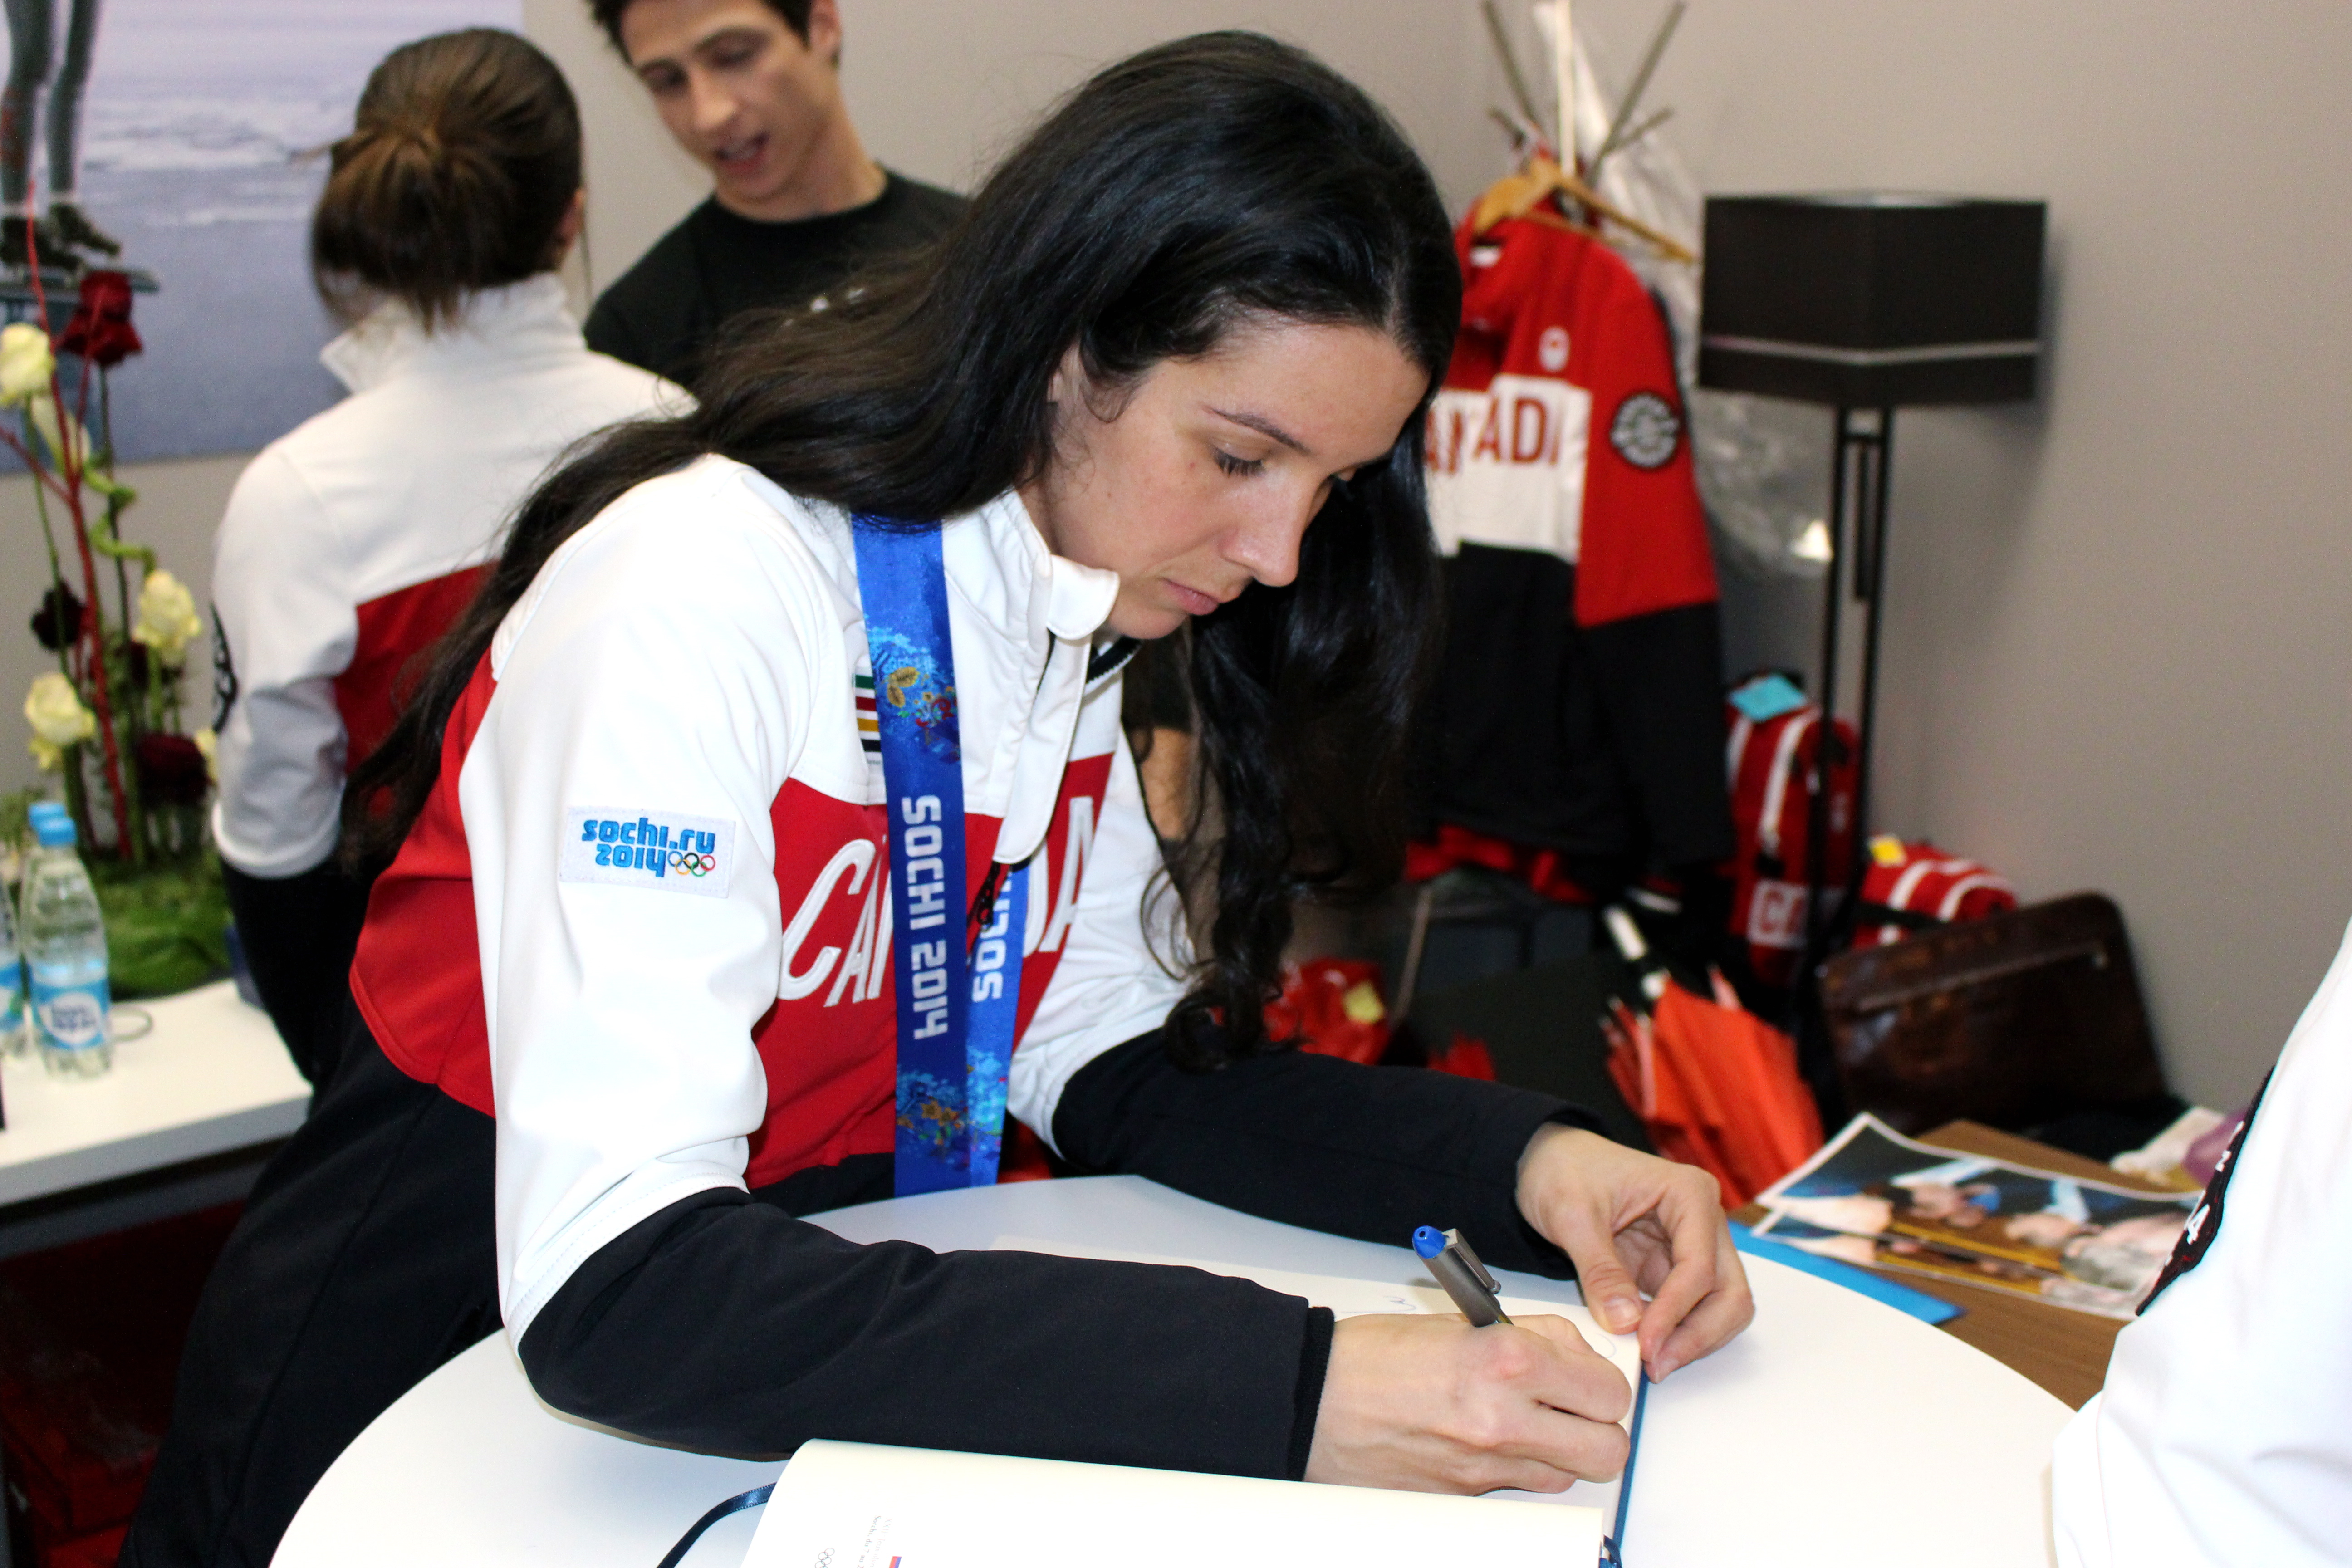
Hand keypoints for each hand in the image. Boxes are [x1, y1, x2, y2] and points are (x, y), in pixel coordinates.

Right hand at [1304, 1311, 1630, 1492]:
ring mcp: (1485, 1466)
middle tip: (1579, 1408)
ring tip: (1528, 1420)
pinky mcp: (1466, 1497)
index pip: (1608, 1391)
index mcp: (1506, 1361)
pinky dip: (1518, 1467)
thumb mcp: (1465, 1321)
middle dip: (1601, 1429)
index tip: (1592, 1377)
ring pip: (1568, 1476)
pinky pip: (1519, 1489)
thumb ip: (1533, 1336)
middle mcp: (1503, 1419)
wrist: (1315, 1399)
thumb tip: (1578, 1354)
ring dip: (1561, 1451)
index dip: (1606, 1384)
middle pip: (1607, 1451)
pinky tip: (1490, 1439)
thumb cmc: (1375, 1355)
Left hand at [1515, 1124, 1753, 1378]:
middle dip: (1698, 1335)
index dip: (1676, 1313)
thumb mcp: (1572, 1215)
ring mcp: (1692, 1247)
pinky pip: (1690, 1311)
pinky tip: (1647, 1349)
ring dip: (1692, 1340)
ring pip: (1719, 1308)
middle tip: (1657, 1365)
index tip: (1646, 1346)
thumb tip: (1626, 1322)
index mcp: (1689, 1194)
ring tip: (1651, 1363)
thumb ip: (1600, 1270)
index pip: (1700, 1268)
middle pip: (1729, 1293)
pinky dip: (1675, 1334)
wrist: (1548, 1160)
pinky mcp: (1672, 1269)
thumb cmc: (1563, 1170)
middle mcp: (1703, 1221)